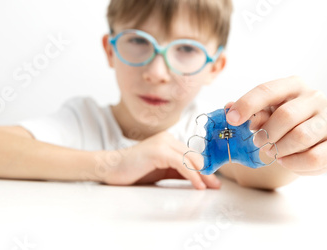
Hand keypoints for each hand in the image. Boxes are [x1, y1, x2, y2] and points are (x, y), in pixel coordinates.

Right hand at [103, 131, 220, 189]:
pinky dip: (192, 175)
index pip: (192, 155)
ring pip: (190, 159)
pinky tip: (198, 185)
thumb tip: (199, 181)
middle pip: (194, 156)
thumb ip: (178, 173)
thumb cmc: (133, 171)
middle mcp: (168, 139)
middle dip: (207, 172)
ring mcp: (163, 143)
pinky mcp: (159, 151)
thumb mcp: (161, 172)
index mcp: (169, 142)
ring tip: (210, 187)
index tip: (213, 182)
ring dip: (202, 175)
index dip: (204, 169)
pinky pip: (182, 164)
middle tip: (216, 186)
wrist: (110, 168)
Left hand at [225, 76, 326, 175]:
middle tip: (258, 142)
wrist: (303, 141)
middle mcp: (315, 98)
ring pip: (301, 137)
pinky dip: (294, 163)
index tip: (232, 120)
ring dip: (280, 149)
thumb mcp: (263, 115)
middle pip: (286, 115)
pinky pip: (314, 158)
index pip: (268, 90)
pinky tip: (286, 161)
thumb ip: (250, 114)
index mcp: (294, 85)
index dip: (247, 105)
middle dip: (266, 133)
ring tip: (273, 152)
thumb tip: (230, 110)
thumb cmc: (279, 123)